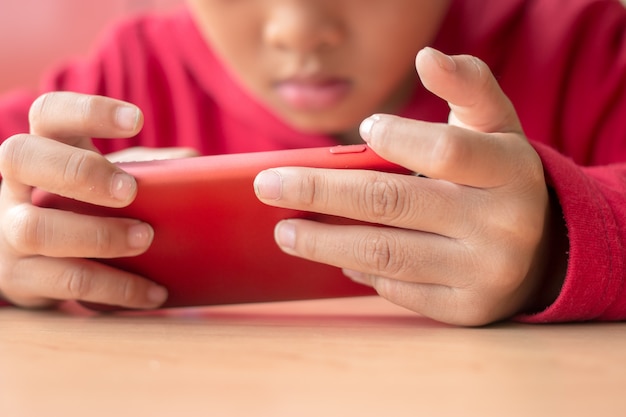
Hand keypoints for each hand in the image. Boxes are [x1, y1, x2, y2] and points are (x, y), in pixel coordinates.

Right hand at [0, 92, 167, 308]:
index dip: (87, 111)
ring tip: (145, 238)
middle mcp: (16, 184)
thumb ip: (147, 169)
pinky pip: (63, 281)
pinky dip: (114, 287)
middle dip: (79, 172)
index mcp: (44, 149)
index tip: (136, 121)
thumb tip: (195, 161)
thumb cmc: (84, 208)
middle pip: (20, 157)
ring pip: (34, 227)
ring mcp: (9, 230)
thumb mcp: (109, 181)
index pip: (49, 113)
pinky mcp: (21, 278)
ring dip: (97, 234)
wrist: (38, 265)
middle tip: (129, 191)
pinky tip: (153, 292)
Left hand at [254, 48, 552, 325]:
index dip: (397, 138)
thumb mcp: (494, 127)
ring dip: (324, 243)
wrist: (540, 248)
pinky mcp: (466, 308)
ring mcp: (485, 272)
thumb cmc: (497, 177)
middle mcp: (504, 224)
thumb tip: (427, 57)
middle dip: (320, 194)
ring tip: (285, 232)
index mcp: (509, 170)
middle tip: (268, 187)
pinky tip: (337, 260)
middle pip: (394, 204)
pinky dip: (360, 274)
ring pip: (386, 255)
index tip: (363, 128)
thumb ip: (467, 86)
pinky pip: (400, 290)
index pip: (444, 151)